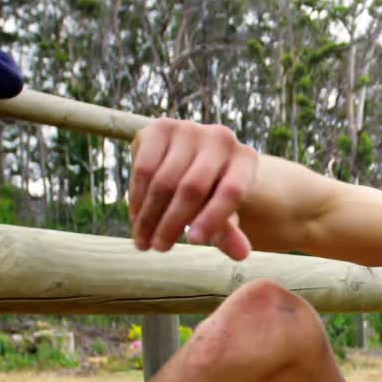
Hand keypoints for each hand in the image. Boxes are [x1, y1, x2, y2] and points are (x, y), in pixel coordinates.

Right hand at [129, 119, 257, 259]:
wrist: (197, 156)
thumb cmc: (216, 192)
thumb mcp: (225, 212)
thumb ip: (230, 232)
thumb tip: (241, 254)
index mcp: (246, 159)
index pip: (230, 192)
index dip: (211, 218)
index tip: (192, 243)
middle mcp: (221, 138)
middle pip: (192, 188)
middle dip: (172, 223)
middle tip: (159, 249)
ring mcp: (190, 129)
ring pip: (163, 181)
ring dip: (150, 217)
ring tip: (144, 242)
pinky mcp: (161, 127)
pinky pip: (143, 168)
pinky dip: (137, 198)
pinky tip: (136, 219)